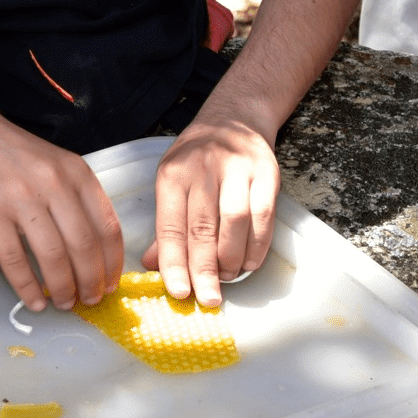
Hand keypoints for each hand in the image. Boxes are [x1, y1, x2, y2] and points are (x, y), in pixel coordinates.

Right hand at [0, 113, 123, 312]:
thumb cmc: (10, 152)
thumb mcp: (55, 164)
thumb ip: (76, 197)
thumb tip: (95, 251)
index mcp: (75, 172)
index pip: (107, 226)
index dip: (112, 263)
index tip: (111, 284)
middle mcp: (53, 183)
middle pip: (84, 247)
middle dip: (91, 283)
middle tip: (90, 301)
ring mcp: (20, 198)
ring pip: (53, 258)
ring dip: (62, 289)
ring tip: (64, 304)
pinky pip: (15, 261)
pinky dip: (27, 289)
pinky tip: (34, 302)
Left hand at [142, 119, 278, 307]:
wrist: (235, 118)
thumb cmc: (197, 159)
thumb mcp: (172, 182)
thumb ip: (165, 225)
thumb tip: (152, 265)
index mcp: (172, 174)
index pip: (169, 225)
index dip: (173, 261)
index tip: (178, 292)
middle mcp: (202, 169)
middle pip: (202, 228)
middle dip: (204, 270)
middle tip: (207, 299)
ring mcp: (236, 170)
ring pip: (234, 223)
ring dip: (232, 259)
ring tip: (227, 279)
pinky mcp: (265, 173)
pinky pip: (263, 217)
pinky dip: (257, 246)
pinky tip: (249, 263)